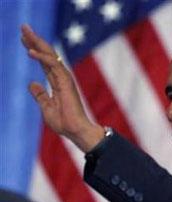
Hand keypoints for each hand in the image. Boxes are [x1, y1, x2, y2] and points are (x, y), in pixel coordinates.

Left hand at [21, 24, 103, 151]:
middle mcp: (61, 78)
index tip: (23, 39)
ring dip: (37, 43)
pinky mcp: (66, 82)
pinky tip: (30, 51)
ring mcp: (64, 79)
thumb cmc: (64, 122)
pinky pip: (53, 66)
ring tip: (25, 32)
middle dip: (34, 41)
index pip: (44, 62)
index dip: (34, 50)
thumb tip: (32, 83)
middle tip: (24, 27)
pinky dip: (42, 58)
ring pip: (50, 55)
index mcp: (57, 83)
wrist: (75, 130)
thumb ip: (40, 94)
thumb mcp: (46, 107)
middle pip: (46, 54)